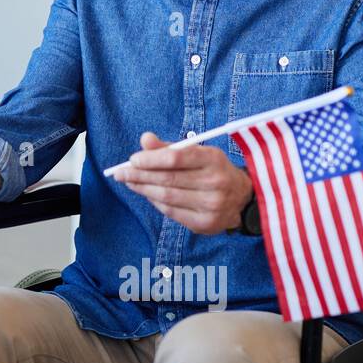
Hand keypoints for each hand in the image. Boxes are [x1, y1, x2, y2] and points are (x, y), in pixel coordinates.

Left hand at [112, 132, 252, 234]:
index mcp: (213, 159)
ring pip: (167, 196)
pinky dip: (155, 202)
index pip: (176, 158)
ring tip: (129, 182)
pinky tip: (147, 194)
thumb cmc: (212, 170)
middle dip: (140, 175)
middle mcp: (215, 182)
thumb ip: (169, 147)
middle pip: (168, 179)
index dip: (151, 158)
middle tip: (121, 173)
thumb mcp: (197, 153)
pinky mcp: (206, 223)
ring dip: (143, 189)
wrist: (242, 198)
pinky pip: (171, 212)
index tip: (133, 159)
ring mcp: (212, 205)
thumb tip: (144, 139)